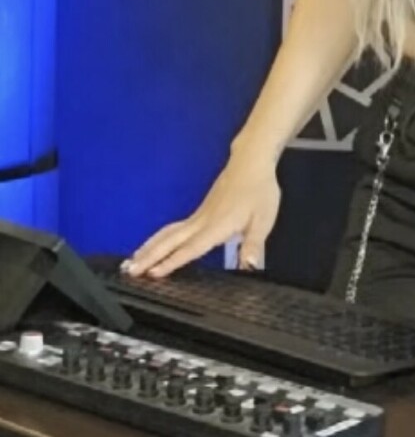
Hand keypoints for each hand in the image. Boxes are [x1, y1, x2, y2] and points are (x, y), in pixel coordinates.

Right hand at [123, 153, 281, 279]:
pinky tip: (154, 246)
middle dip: (149, 256)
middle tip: (129, 270)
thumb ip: (253, 245)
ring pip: (168, 233)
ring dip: (149, 247)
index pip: (190, 248)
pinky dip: (159, 239)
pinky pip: (173, 228)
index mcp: (216, 226)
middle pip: (170, 240)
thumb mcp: (263, 220)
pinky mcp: (199, 212)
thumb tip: (249, 266)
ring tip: (132, 261)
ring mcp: (198, 216)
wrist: (251, 163)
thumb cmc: (259, 191)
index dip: (172, 262)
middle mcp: (202, 221)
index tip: (153, 273)